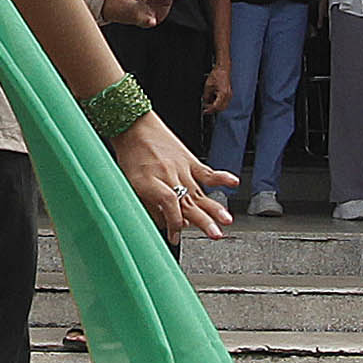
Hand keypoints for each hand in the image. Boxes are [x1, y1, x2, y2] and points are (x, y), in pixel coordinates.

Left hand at [108, 110, 234, 242]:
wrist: (133, 125)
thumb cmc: (129, 155)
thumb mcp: (128, 185)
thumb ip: (146, 206)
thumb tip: (162, 224)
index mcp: (150, 183)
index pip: (168, 206)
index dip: (174, 224)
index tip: (175, 237)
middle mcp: (168, 176)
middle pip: (188, 201)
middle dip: (204, 221)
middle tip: (215, 234)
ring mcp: (181, 168)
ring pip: (200, 191)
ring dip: (215, 207)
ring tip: (227, 220)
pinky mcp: (189, 160)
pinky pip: (207, 171)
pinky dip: (221, 178)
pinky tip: (234, 184)